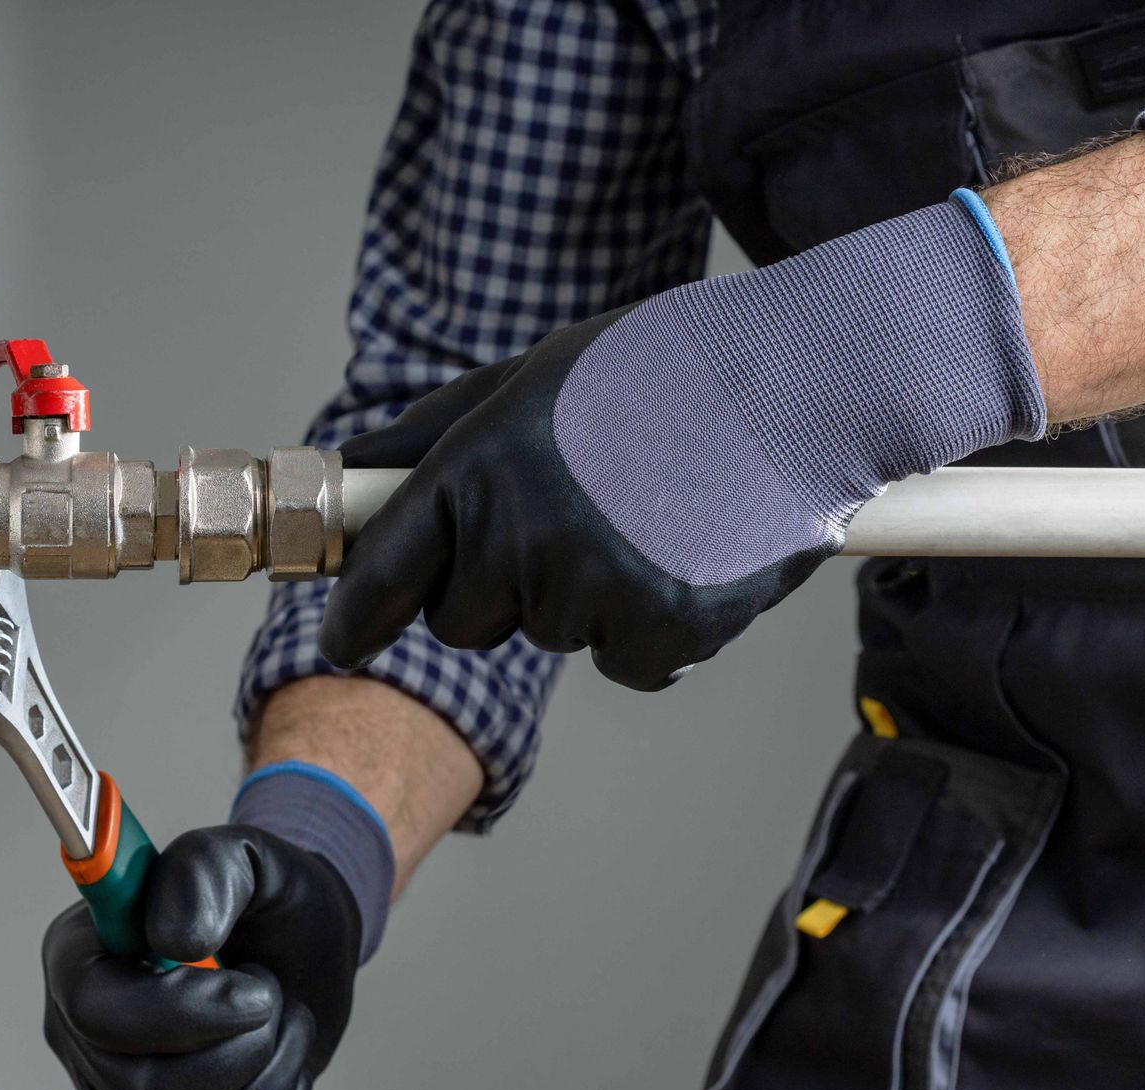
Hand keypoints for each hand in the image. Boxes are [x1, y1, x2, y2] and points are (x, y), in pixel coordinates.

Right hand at [42, 822, 364, 1089]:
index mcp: (81, 959)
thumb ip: (203, 873)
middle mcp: (84, 1038)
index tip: (257, 992)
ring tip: (291, 1029)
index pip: (96, 1015)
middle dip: (242, 1054)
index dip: (182, 1016)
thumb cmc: (264, 898)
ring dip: (268, 1089)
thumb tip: (173, 940)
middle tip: (281, 1000)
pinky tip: (284, 1082)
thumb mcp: (247, 856)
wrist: (302, 945)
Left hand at [318, 196, 1045, 690]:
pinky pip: (626, 664)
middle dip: (499, 590)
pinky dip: (653, 632)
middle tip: (571, 523)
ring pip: (552, 637)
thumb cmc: (662, 370)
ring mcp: (593, 587)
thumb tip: (353, 470)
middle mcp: (523, 533)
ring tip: (651, 517)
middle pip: (464, 622)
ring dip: (589, 598)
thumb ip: (436, 433)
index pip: (388, 569)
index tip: (342, 644)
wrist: (802, 383)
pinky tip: (689, 559)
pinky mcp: (662, 630)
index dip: (357, 617)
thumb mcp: (532, 377)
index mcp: (479, 465)